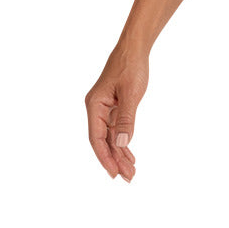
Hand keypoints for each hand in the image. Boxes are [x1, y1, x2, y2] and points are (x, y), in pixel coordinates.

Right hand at [85, 45, 148, 180]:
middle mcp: (97, 108)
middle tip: (129, 178)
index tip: (114, 173)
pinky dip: (123, 144)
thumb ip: (126, 119)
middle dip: (115, 161)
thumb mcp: (131, 94)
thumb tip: (121, 143)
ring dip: (120, 155)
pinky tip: (130, 157)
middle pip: (103, 141)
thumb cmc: (131, 67)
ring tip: (132, 172)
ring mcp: (105, 109)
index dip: (104, 157)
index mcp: (95, 105)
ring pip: (110, 138)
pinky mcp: (114, 108)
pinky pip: (116, 131)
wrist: (134, 49)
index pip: (96, 138)